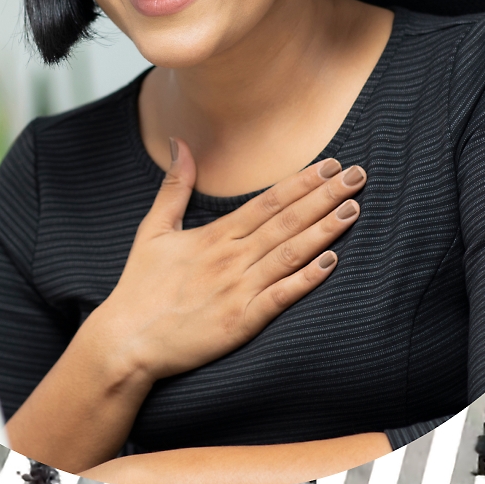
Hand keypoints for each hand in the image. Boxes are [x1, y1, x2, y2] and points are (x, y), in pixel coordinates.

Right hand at [88, 139, 366, 384]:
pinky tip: (331, 262)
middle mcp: (231, 258)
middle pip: (287, 220)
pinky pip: (281, 296)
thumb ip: (173, 186)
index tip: (330, 164)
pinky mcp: (241, 321)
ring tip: (353, 208)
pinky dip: (307, 278)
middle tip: (358, 175)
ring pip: (290, 253)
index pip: (268, 201)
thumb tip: (177, 142)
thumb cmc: (140, 288)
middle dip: (325, 196)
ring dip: (324, 229)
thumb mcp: (154, 230)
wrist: (126, 341)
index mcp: (215, 236)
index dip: (302, 181)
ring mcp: (238, 289)